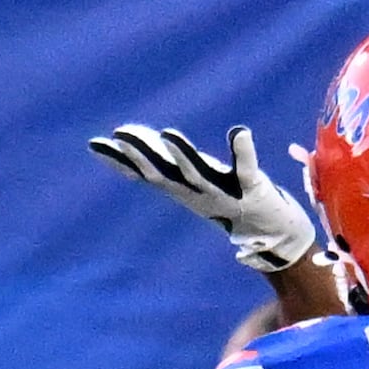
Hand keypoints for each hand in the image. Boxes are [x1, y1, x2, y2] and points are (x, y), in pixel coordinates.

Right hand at [88, 122, 321, 273]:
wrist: (272, 236)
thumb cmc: (232, 203)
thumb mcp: (195, 183)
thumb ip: (171, 163)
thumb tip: (143, 141)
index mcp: (183, 191)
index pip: (145, 173)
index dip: (120, 160)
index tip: (95, 144)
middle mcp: (198, 194)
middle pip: (165, 173)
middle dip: (142, 154)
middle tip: (120, 135)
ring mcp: (225, 193)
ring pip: (197, 173)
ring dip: (182, 155)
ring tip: (166, 134)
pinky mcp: (253, 189)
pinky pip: (246, 169)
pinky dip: (243, 151)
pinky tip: (239, 132)